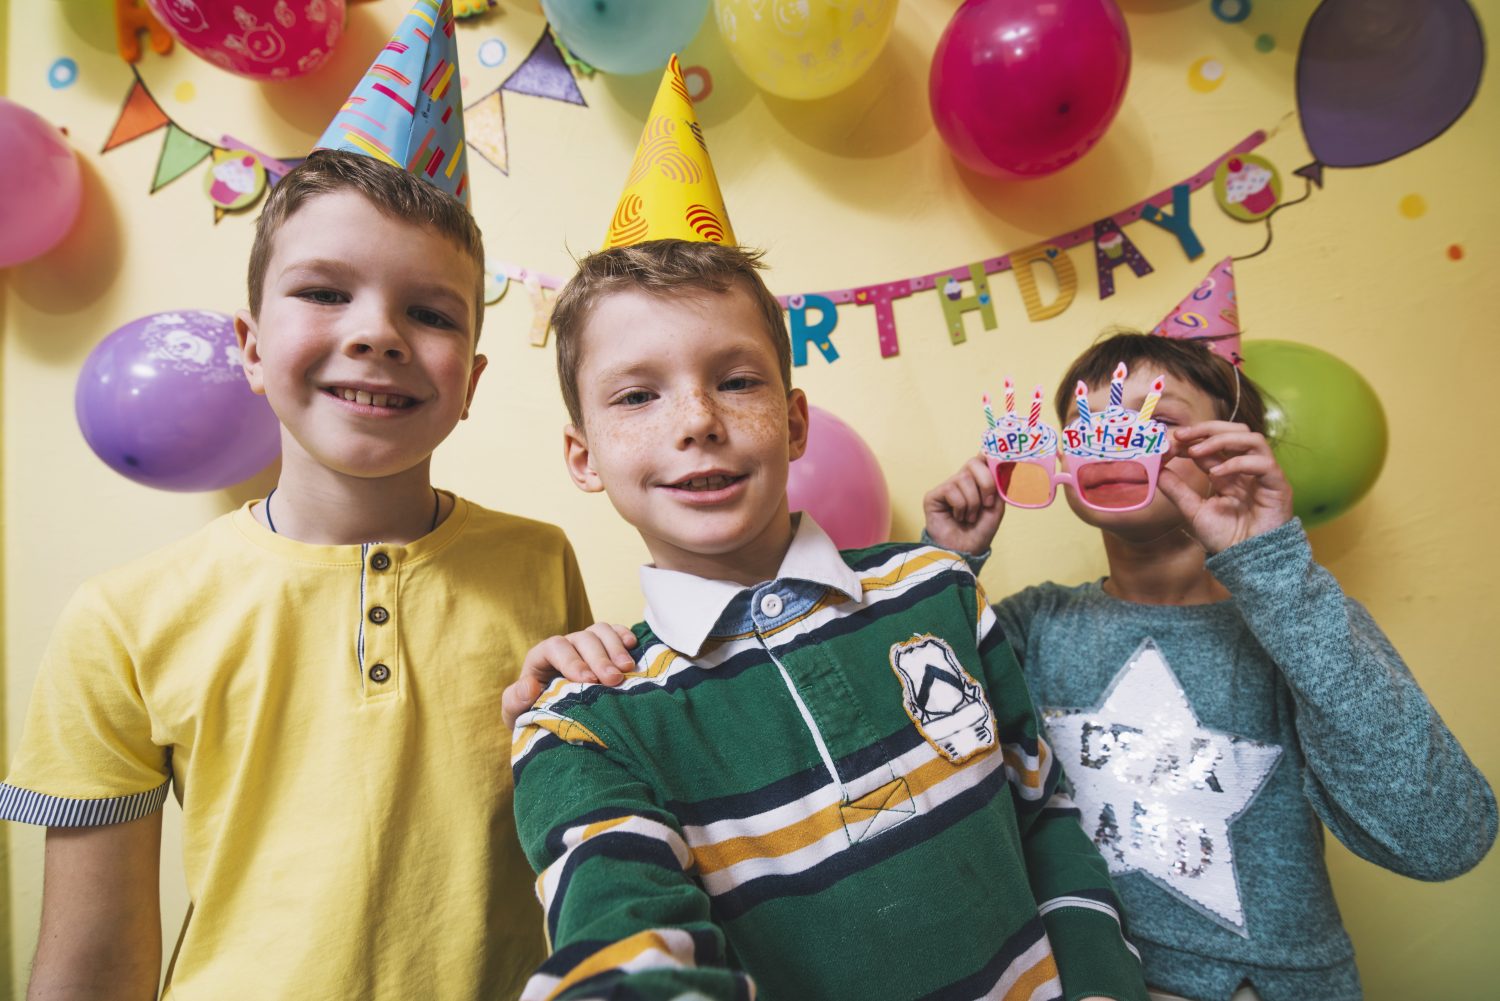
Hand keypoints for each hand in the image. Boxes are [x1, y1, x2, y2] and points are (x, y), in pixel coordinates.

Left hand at [502, 623, 636, 727]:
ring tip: (628, 668)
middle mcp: (566, 646)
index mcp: (542, 657)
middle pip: (583, 638)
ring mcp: (586, 646)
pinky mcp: (605, 649)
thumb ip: (515, 700)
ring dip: (616, 647)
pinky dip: (624, 636)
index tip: (588, 681)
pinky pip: (615, 633)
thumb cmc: (533, 716)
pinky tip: (634, 646)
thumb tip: (530, 686)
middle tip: (614, 679)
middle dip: (599, 658)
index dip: (572, 661)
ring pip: (600, 631)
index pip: (556, 648)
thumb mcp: (517, 713)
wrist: (553, 722)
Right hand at [923, 454, 1004, 555]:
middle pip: (974, 462)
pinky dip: (960, 507)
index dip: (990, 455)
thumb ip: (997, 485)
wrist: (965, 551)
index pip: (981, 457)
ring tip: (969, 517)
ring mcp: (947, 487)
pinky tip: (957, 517)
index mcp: (977, 481)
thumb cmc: (979, 532)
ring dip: (973, 502)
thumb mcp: (996, 507)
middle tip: (988, 504)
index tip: (1001, 459)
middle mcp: (962, 481)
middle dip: (986, 483)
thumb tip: (998, 463)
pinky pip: (951, 490)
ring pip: (964, 478)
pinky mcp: (933, 495)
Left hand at [1159, 421, 1293, 553]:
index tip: (1172, 441)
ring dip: (1221, 440)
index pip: (1215, 443)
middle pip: (1236, 431)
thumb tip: (1157, 468)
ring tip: (1197, 452)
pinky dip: (1238, 463)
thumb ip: (1176, 489)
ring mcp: (1265, 476)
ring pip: (1252, 439)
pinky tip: (1216, 474)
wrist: (1247, 562)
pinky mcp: (1278, 486)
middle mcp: (1248, 470)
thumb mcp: (1193, 510)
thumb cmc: (1225, 538)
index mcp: (1230, 472)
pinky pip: (1263, 463)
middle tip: (1182, 436)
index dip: (1194, 438)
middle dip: (1207, 429)